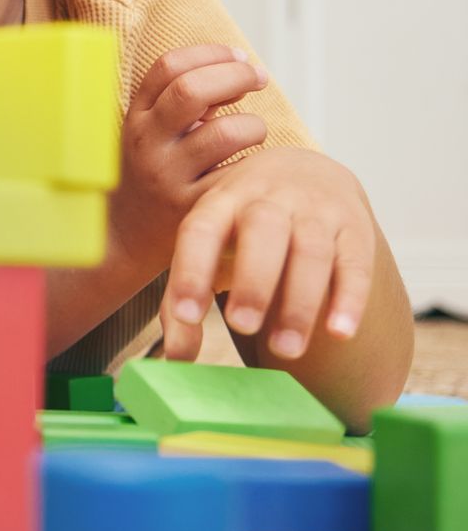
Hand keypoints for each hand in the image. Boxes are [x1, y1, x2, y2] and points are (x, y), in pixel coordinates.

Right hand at [111, 45, 269, 269]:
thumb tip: (237, 68)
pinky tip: (254, 166)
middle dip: (236, 75)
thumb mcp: (147, 133)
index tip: (237, 57)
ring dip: (253, 125)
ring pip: (225, 133)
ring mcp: (168, 177)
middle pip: (192, 90)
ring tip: (253, 132)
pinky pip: (238, 175)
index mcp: (135, 118)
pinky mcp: (192, 208)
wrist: (122, 237)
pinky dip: (256, 164)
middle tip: (258, 79)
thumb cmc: (148, 174)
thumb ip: (181, 101)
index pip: (168, 67)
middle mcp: (147, 144)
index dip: (210, 53)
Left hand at [159, 146, 374, 362]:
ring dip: (299, 302)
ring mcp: (316, 211)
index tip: (186, 317)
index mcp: (221, 201)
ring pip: (312, 251)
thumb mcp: (207, 245)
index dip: (191, 271)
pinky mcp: (355, 229)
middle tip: (241, 326)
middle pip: (262, 231)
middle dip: (253, 281)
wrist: (304, 171)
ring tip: (286, 350)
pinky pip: (356, 264)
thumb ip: (185, 297)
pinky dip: (350, 299)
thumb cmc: (240, 224)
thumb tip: (176, 359)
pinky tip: (339, 332)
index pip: (201, 230)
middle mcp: (269, 198)